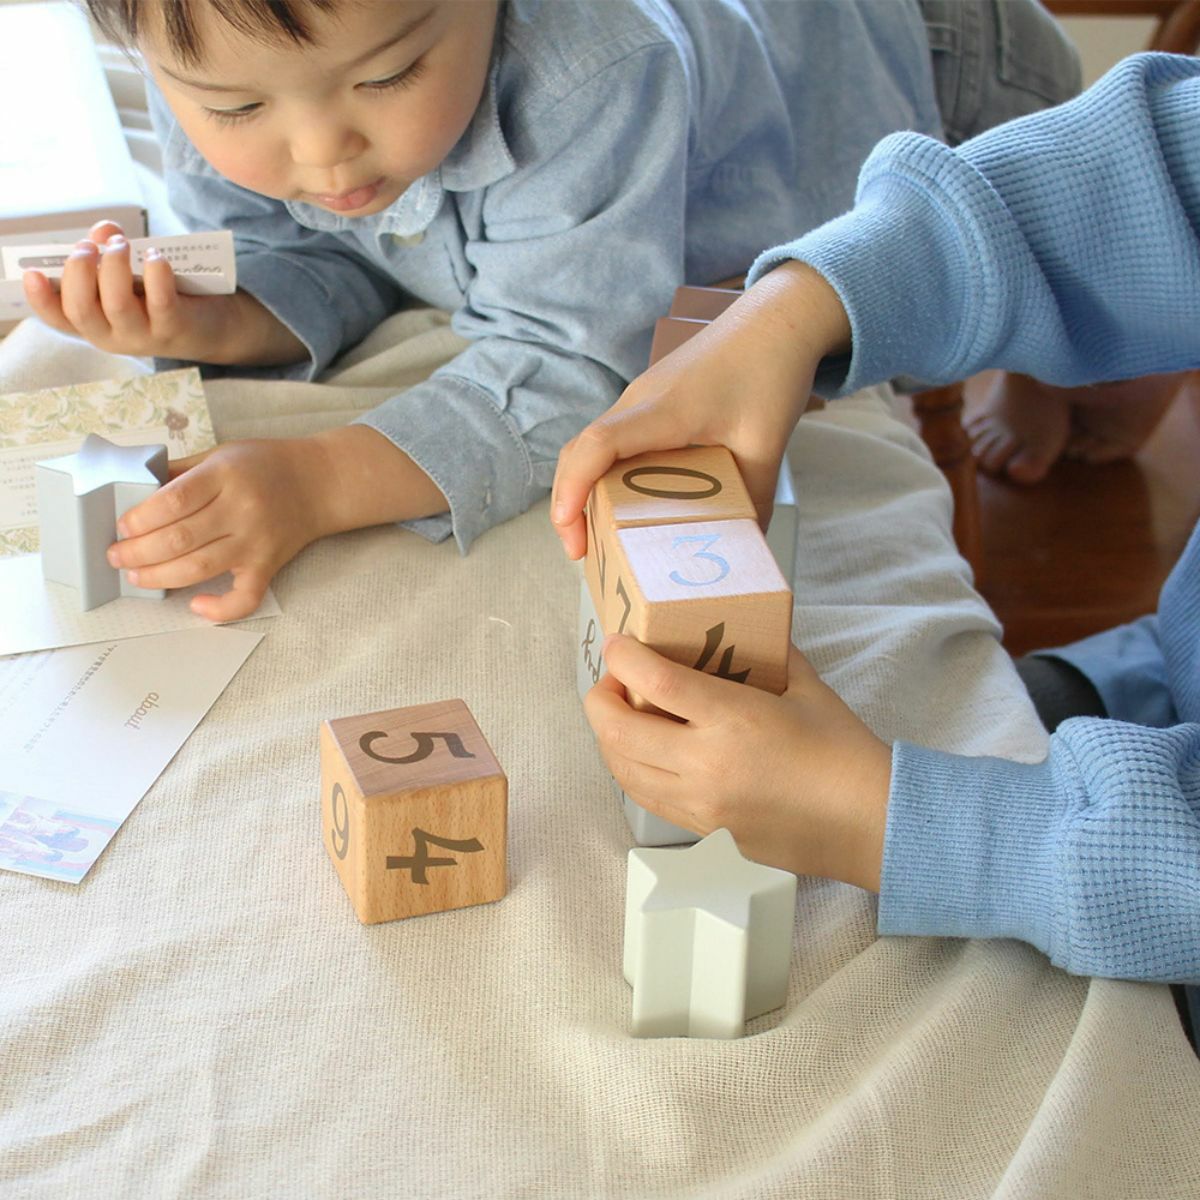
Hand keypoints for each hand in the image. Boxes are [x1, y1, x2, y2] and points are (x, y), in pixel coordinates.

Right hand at [21, 220, 303, 365]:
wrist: (216, 324)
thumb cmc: (163, 294)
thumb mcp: (130, 273)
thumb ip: (109, 250)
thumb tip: (103, 231)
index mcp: (96, 323)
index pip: (60, 317)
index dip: (41, 299)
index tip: (33, 273)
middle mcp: (116, 336)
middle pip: (82, 310)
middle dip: (79, 272)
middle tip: (89, 246)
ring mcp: (146, 336)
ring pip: (117, 305)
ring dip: (114, 267)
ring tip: (122, 244)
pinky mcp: (176, 329)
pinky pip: (161, 302)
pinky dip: (155, 273)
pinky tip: (156, 256)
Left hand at [107, 425, 449, 620]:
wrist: (321, 481)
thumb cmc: (267, 464)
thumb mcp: (222, 453)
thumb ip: (181, 472)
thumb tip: (134, 492)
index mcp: (226, 474)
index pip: (173, 501)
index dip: (140, 518)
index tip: (121, 526)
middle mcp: (242, 509)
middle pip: (179, 539)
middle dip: (137, 552)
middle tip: (117, 557)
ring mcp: (256, 540)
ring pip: (199, 568)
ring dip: (159, 577)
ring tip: (136, 576)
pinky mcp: (269, 565)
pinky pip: (245, 597)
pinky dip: (219, 609)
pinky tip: (196, 605)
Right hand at [550, 261, 850, 558]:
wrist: (776, 319)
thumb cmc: (770, 372)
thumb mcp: (768, 447)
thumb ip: (753, 501)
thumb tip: (743, 549)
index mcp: (666, 410)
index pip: (599, 444)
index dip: (574, 488)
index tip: (571, 530)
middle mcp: (640, 402)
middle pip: (580, 450)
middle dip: (568, 502)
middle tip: (582, 551)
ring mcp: (640, 400)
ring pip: (590, 446)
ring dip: (582, 489)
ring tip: (595, 535)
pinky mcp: (648, 403)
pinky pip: (610, 440)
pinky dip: (602, 473)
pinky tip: (622, 503)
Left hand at [584, 634, 890, 890]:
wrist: (869, 824)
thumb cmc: (844, 753)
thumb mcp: (807, 687)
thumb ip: (770, 653)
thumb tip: (746, 628)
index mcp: (734, 721)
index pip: (654, 682)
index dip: (624, 658)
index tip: (619, 643)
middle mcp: (707, 765)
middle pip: (618, 731)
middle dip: (599, 698)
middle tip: (611, 679)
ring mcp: (701, 804)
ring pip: (623, 770)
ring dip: (610, 737)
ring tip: (621, 713)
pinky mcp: (704, 830)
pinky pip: (646, 797)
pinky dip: (632, 769)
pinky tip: (644, 751)